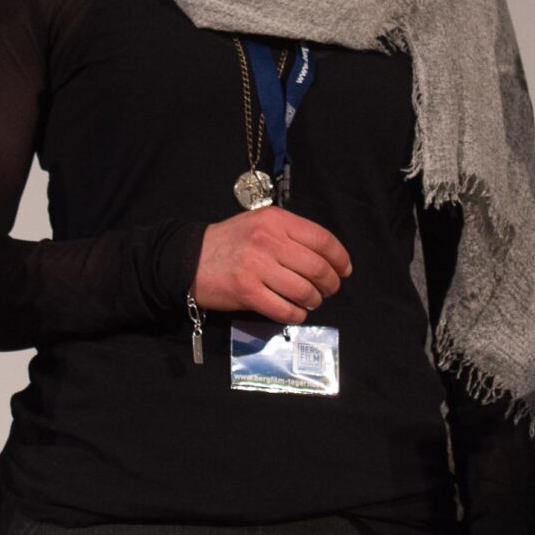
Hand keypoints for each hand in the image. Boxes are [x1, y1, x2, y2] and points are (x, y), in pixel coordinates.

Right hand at [192, 206, 351, 323]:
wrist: (190, 258)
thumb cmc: (229, 242)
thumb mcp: (260, 223)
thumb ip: (290, 233)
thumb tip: (326, 255)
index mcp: (276, 220)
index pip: (322, 239)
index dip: (340, 258)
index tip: (344, 270)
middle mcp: (268, 241)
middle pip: (317, 268)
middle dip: (330, 284)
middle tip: (329, 290)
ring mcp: (257, 267)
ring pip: (304, 291)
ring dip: (314, 301)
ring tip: (311, 301)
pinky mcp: (247, 292)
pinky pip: (284, 309)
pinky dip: (296, 314)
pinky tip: (295, 311)